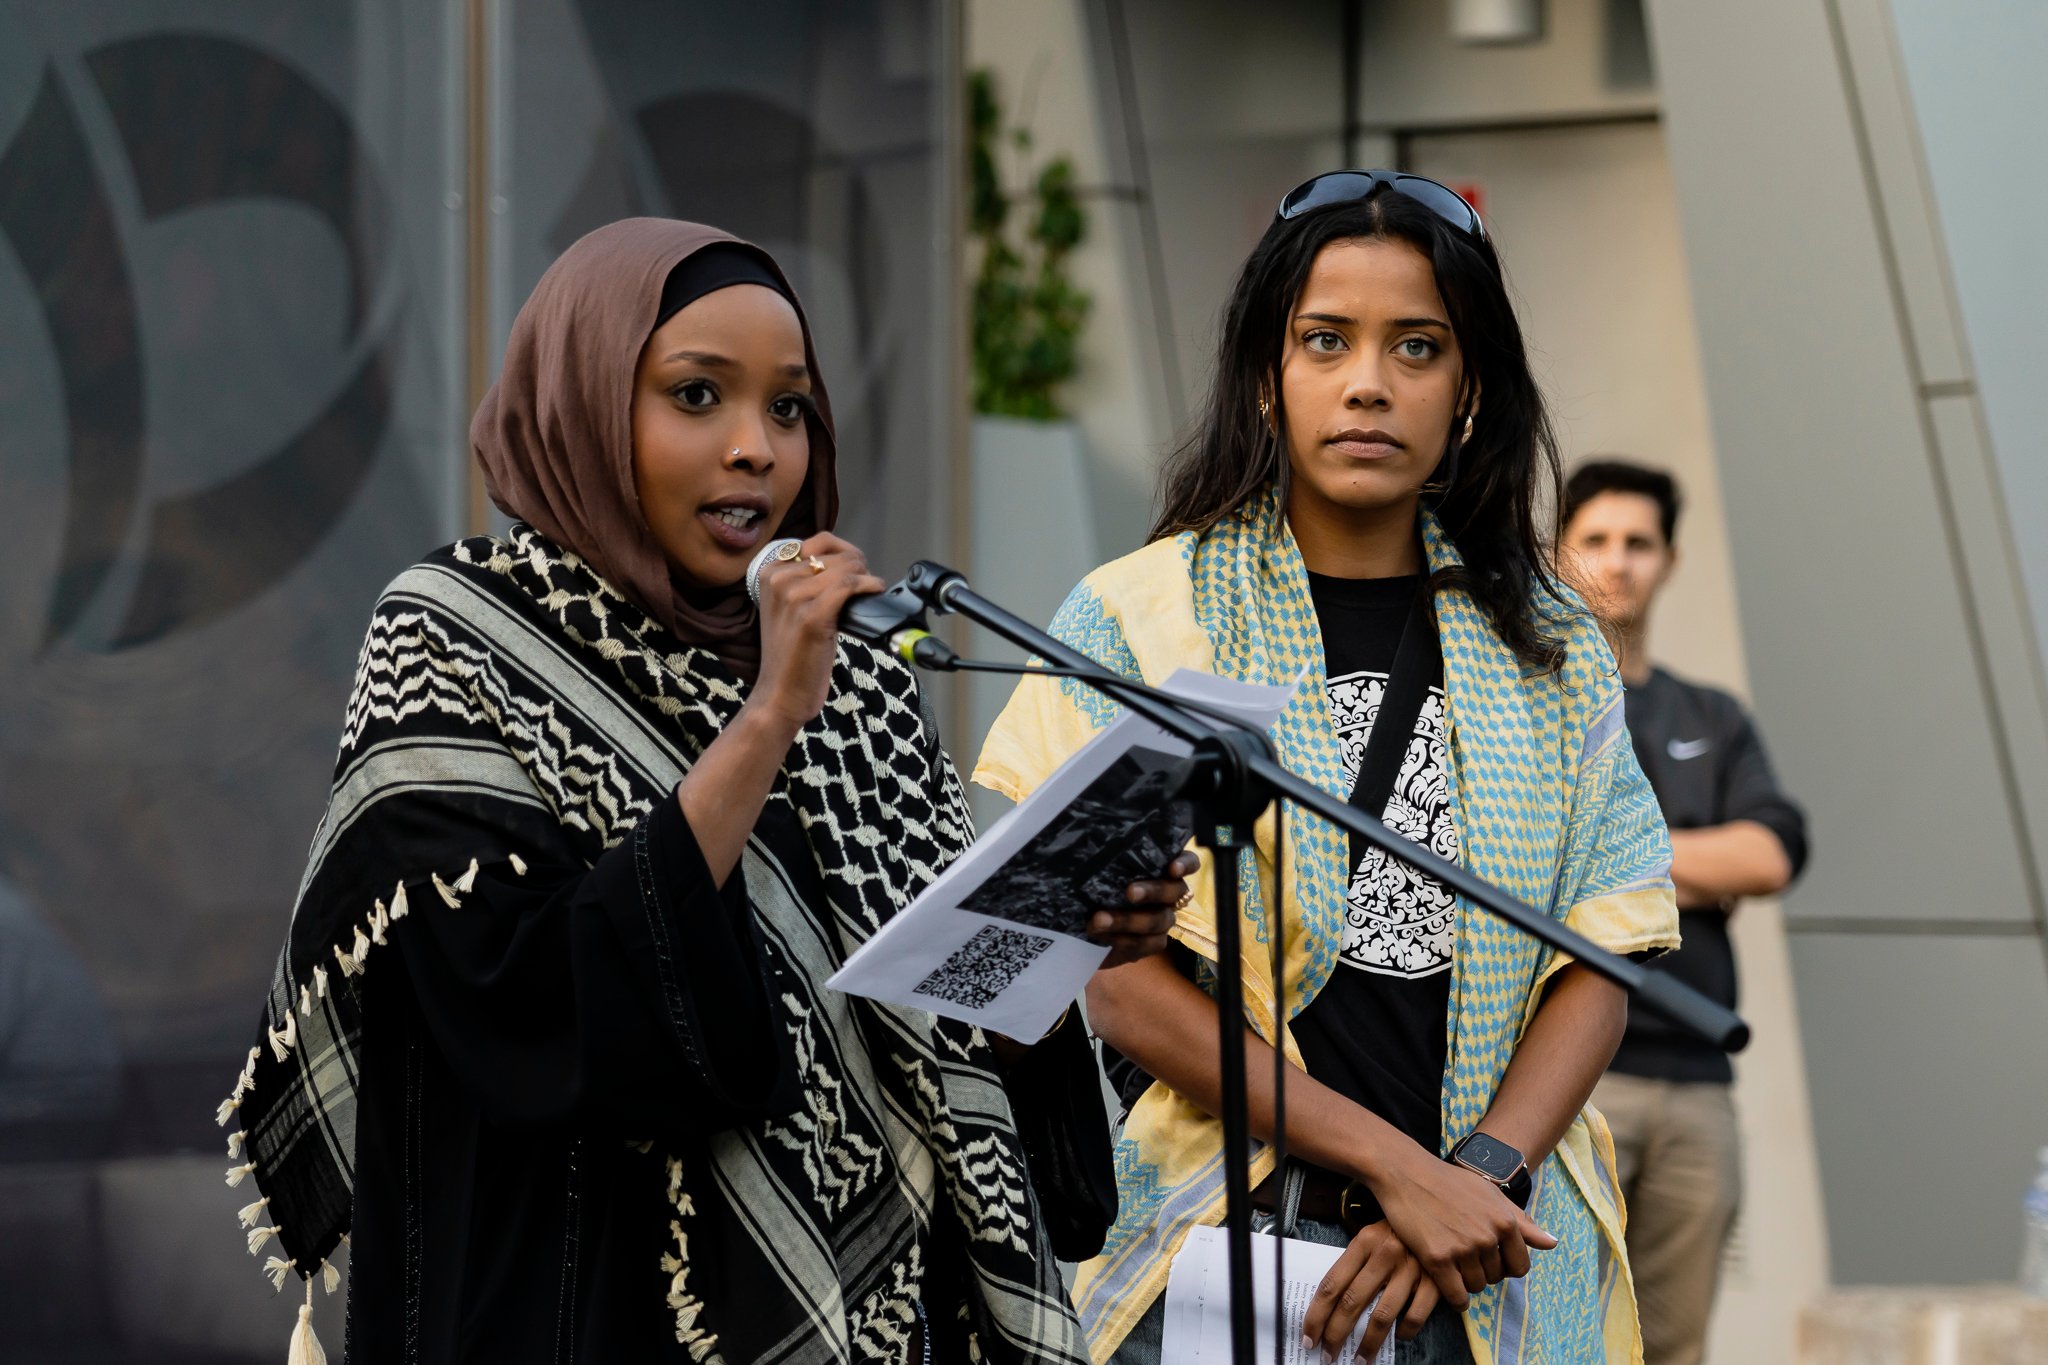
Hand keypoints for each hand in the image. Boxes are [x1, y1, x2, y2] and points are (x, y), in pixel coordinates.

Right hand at [746, 534, 885, 734]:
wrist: (779, 694)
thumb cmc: (790, 655)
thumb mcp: (788, 608)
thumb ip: (806, 581)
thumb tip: (847, 562)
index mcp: (769, 572)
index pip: (818, 541)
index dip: (845, 553)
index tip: (854, 570)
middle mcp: (778, 579)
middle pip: (836, 554)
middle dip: (858, 567)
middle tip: (864, 586)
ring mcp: (793, 596)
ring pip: (846, 569)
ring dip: (865, 578)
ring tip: (869, 592)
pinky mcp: (812, 616)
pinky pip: (850, 585)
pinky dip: (869, 586)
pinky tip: (874, 592)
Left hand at [1088, 850, 1197, 968]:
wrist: (1081, 923)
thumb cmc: (1092, 884)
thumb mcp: (1096, 866)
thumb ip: (1104, 854)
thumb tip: (1089, 830)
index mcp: (1160, 869)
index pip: (1187, 862)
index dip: (1185, 864)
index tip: (1172, 868)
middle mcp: (1168, 893)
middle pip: (1174, 891)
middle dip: (1152, 891)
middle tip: (1129, 892)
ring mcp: (1162, 919)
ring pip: (1159, 920)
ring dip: (1128, 920)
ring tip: (1098, 919)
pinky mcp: (1151, 943)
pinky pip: (1147, 944)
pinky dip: (1123, 940)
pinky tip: (1101, 935)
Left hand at [1300, 1222, 1441, 1360]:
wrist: (1439, 1213)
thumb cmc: (1399, 1230)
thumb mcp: (1373, 1236)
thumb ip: (1355, 1264)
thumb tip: (1331, 1305)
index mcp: (1364, 1242)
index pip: (1332, 1284)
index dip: (1317, 1315)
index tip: (1309, 1337)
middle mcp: (1385, 1254)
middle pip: (1351, 1302)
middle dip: (1336, 1334)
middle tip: (1328, 1355)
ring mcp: (1411, 1268)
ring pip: (1382, 1316)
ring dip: (1368, 1344)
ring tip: (1360, 1360)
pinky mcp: (1436, 1281)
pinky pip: (1415, 1316)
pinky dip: (1405, 1332)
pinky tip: (1399, 1337)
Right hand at [1369, 1145, 1554, 1306]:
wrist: (1407, 1174)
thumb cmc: (1449, 1182)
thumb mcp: (1490, 1194)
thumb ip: (1522, 1222)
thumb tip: (1553, 1243)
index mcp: (1505, 1221)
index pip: (1520, 1266)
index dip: (1505, 1266)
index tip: (1489, 1259)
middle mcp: (1488, 1236)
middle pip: (1496, 1278)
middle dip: (1483, 1272)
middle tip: (1464, 1257)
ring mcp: (1463, 1248)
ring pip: (1476, 1286)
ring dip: (1465, 1282)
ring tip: (1453, 1265)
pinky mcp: (1438, 1258)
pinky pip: (1456, 1295)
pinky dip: (1454, 1298)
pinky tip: (1446, 1284)